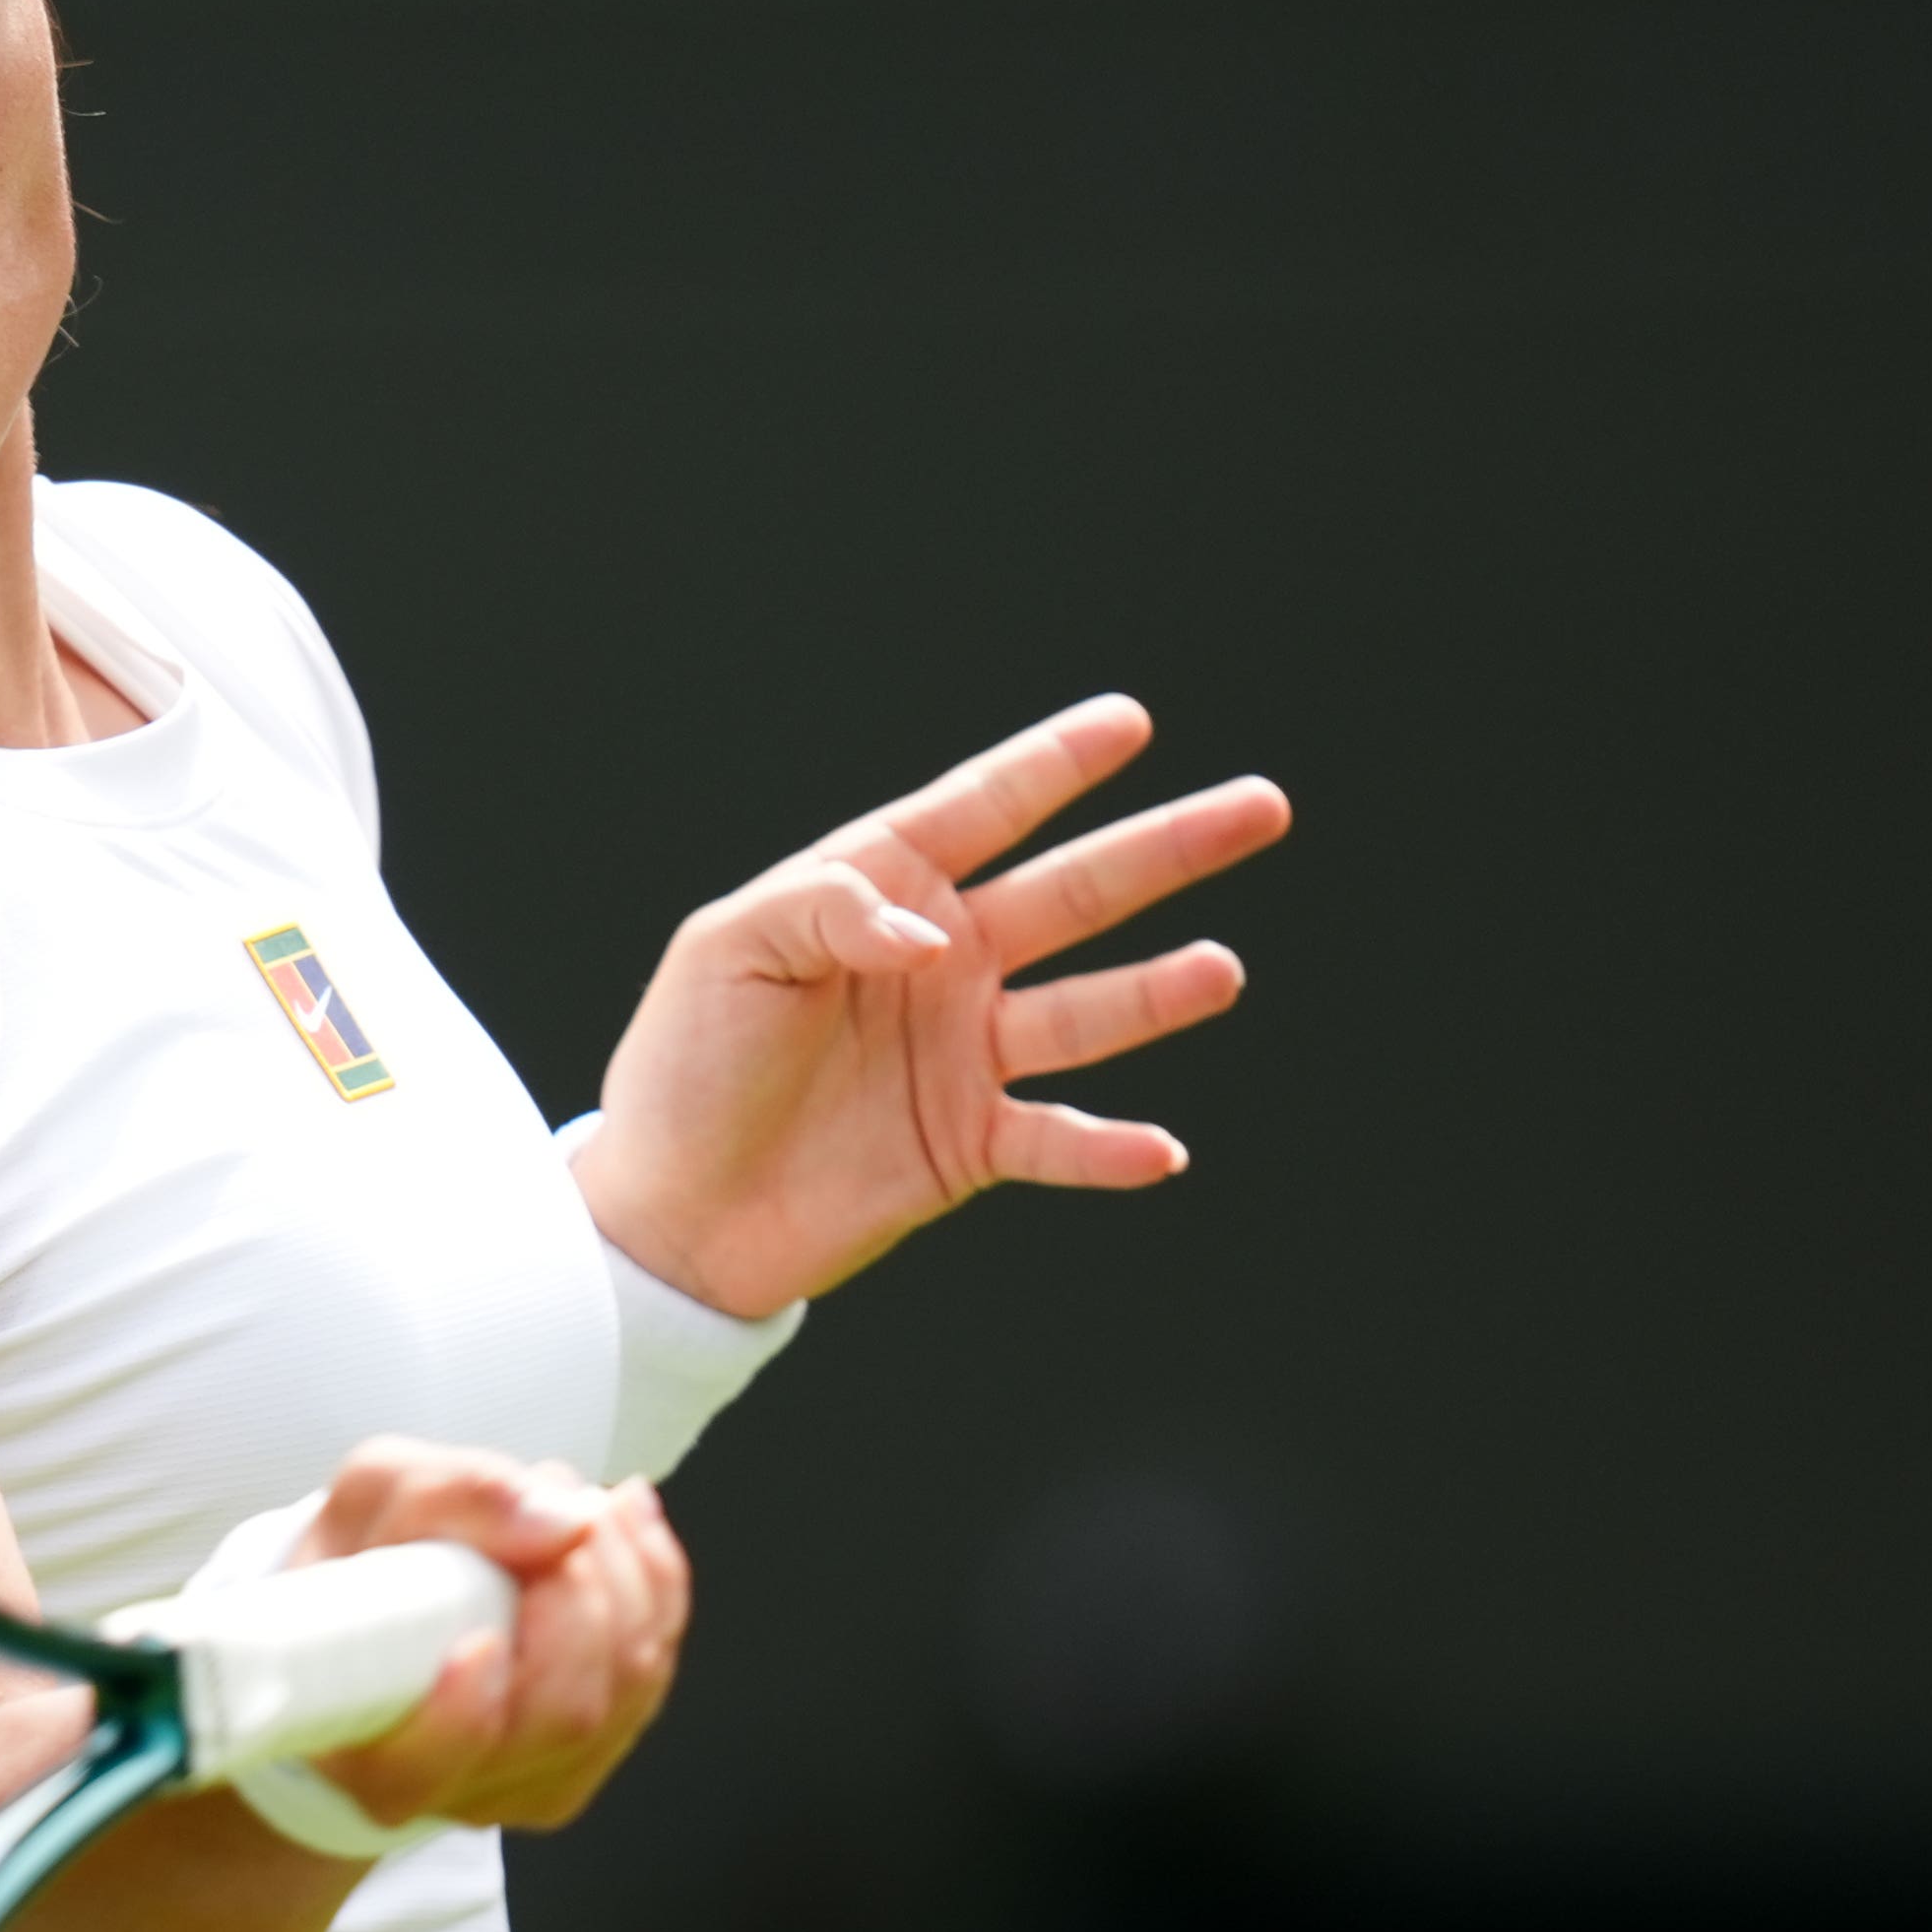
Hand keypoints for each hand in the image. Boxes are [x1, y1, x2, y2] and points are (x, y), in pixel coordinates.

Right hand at [292, 1442, 691, 1835]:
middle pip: (562, 1713)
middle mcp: (454, 1787)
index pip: (421, 1768)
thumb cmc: (365, 1560)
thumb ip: (452, 1499)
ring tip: (579, 1507)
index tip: (478, 1640)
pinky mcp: (591, 1755)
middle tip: (548, 1505)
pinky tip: (621, 1527)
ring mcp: (532, 1783)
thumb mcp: (372, 1496)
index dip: (460, 1717)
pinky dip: (654, 1584)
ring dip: (624, 1573)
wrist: (380, 1604)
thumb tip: (563, 1521)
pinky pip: (652, 1672)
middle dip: (580, 1586)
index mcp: (363, 1751)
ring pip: (625, 1689)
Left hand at [570, 694, 1289, 1320]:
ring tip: (1221, 970)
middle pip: (1074, 893)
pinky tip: (1160, 1149)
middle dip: (1165, 849)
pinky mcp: (969, 1144)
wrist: (672, 1209)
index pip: (982, 809)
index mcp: (880, 892)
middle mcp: (942, 963)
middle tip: (1258, 805)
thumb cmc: (685, 1062)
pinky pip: (1056, 1139)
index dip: (1056, 764)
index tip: (1130, 721)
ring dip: (1156, 994)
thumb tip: (934, 941)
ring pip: (1087, 1010)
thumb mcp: (728, 950)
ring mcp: (963, 1052)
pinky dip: (1108, 1148)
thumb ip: (829, 911)